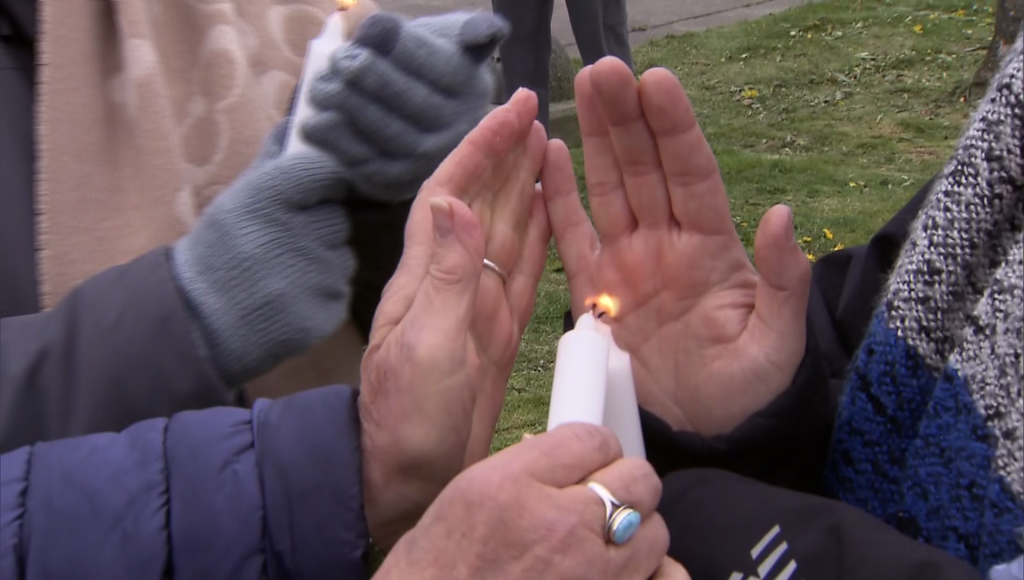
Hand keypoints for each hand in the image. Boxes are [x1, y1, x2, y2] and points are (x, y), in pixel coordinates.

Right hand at [172, 124, 352, 385]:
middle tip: (285, 241)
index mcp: (270, 199)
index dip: (322, 183)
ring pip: (342, 254)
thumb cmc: (220, 250)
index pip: (326, 172)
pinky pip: (339, 289)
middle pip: (337, 217)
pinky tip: (290, 295)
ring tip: (283, 270)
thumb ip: (273, 160)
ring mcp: (314, 276)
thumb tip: (300, 118)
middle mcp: (295, 235)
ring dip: (322, 259)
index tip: (312, 193)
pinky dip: (322, 291)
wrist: (200, 319)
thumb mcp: (237, 198)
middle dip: (319, 226)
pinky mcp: (326, 310)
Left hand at [304, 11, 507, 200]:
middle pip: (411, 104)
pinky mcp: (396, 184)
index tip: (370, 27)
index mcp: (470, 91)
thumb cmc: (430, 67)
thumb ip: (470, 29)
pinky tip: (315, 122)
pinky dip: (336, 143)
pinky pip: (365, 163)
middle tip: (342, 60)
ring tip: (322, 87)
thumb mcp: (454, 39)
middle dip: (371, 78)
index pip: (436, 68)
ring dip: (348, 110)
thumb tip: (486, 33)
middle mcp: (455, 133)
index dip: (401, 47)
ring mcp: (425, 163)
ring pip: (386, 136)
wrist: (421, 115)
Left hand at [358, 90, 549, 546]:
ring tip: (544, 147)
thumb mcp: (425, 346)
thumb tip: (455, 202)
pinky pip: (523, 271)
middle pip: (481, 201)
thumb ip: (444, 277)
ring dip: (522, 186)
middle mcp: (452, 280)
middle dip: (503, 154)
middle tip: (532, 110)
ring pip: (505, 230)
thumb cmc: (407, 418)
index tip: (509, 110)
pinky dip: (538, 236)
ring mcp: (477, 305)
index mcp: (427, 276)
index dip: (479, 149)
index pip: (453, 194)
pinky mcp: (499, 331)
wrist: (406, 475)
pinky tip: (549, 214)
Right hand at [375, 424, 672, 579]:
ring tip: (603, 545)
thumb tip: (564, 454)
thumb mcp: (464, 497)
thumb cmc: (436, 572)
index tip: (585, 462)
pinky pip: (667, 579)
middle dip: (621, 482)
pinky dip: (655, 574)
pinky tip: (627, 574)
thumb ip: (523, 468)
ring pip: (655, 530)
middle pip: (636, 478)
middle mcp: (560, 527)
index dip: (591, 449)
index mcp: (514, 487)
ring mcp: (592, 576)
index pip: (591, 438)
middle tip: (596, 499)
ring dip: (635, 532)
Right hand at [542, 57, 811, 435]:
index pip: (691, 173)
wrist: (706, 433)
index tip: (656, 79)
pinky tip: (550, 156)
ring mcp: (628, 264)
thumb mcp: (778, 339)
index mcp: (711, 247)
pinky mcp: (594, 293)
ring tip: (581, 87)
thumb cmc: (751, 388)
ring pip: (608, 189)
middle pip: (643, 168)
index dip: (674, 127)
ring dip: (595, 139)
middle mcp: (666, 243)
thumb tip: (782, 214)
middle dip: (625, 116)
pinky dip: (560, 199)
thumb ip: (782, 279)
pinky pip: (573, 237)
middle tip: (605, 68)